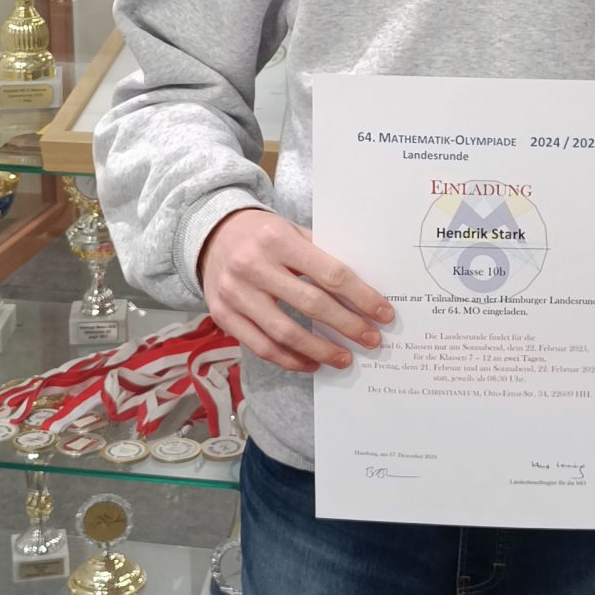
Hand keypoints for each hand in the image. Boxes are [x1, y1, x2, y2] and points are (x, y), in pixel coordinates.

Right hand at [200, 208, 391, 375]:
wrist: (211, 235)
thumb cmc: (263, 234)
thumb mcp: (291, 231)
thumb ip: (321, 255)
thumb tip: (363, 289)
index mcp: (278, 240)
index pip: (330, 274)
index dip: (361, 297)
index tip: (383, 313)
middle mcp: (253, 266)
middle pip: (311, 305)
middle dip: (347, 326)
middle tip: (372, 340)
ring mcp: (235, 294)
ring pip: (285, 333)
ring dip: (320, 350)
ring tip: (344, 358)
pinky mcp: (222, 316)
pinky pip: (261, 347)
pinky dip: (290, 359)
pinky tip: (311, 362)